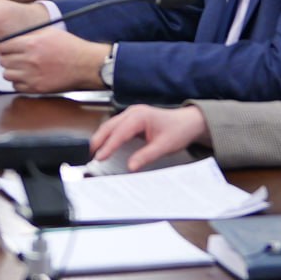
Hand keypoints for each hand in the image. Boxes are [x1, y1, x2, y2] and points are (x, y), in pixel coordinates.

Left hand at [0, 28, 110, 92]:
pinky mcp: (36, 88)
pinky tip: (27, 77)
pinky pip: (16, 86)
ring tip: (20, 67)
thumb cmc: (71, 48)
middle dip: (6, 58)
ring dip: (11, 70)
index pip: (2, 46)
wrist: (86, 65)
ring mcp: (32, 76)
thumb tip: (12, 39)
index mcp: (31, 44)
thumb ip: (28, 35)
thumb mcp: (49, 33)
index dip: (2, 47)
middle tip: (12, 57)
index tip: (4, 48)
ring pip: (6, 74)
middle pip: (3, 61)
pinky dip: (18, 82)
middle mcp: (29, 60)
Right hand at [90, 103, 207, 168]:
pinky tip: (105, 147)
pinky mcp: (132, 119)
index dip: (108, 146)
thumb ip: (146, 156)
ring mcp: (131, 114)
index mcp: (140, 116)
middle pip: (109, 126)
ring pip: (110, 125)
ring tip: (95, 153)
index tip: (99, 157)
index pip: (119, 132)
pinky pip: (115, 127)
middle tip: (91, 157)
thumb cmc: (178, 131)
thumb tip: (130, 167)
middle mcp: (133, 112)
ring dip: (101, 138)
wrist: (189, 122)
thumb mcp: (164, 146)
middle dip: (98, 141)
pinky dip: (108, 136)